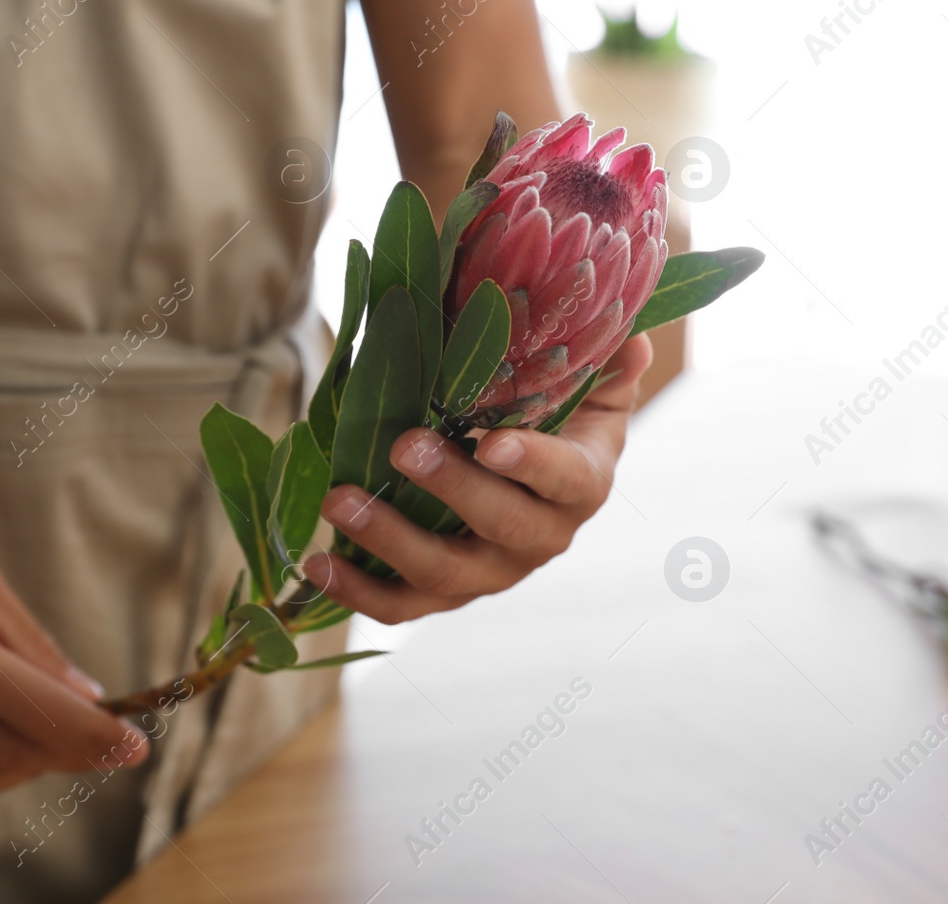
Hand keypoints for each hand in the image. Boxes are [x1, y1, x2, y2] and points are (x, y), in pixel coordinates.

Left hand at [306, 334, 653, 622]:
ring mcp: (492, 573)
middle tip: (401, 445)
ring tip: (338, 500)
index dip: (532, 464)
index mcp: (581, 483)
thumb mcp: (589, 389)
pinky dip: (358, 592)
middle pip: (499, 524)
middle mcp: (542, 538)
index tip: (494, 442)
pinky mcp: (447, 594)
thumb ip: (606, 365)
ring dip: (387, 540)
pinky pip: (403, 606)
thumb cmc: (558, 419)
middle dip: (449, 487)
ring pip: (444, 574)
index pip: (565, 478)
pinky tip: (315, 564)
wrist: (535, 484)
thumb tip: (633, 341)